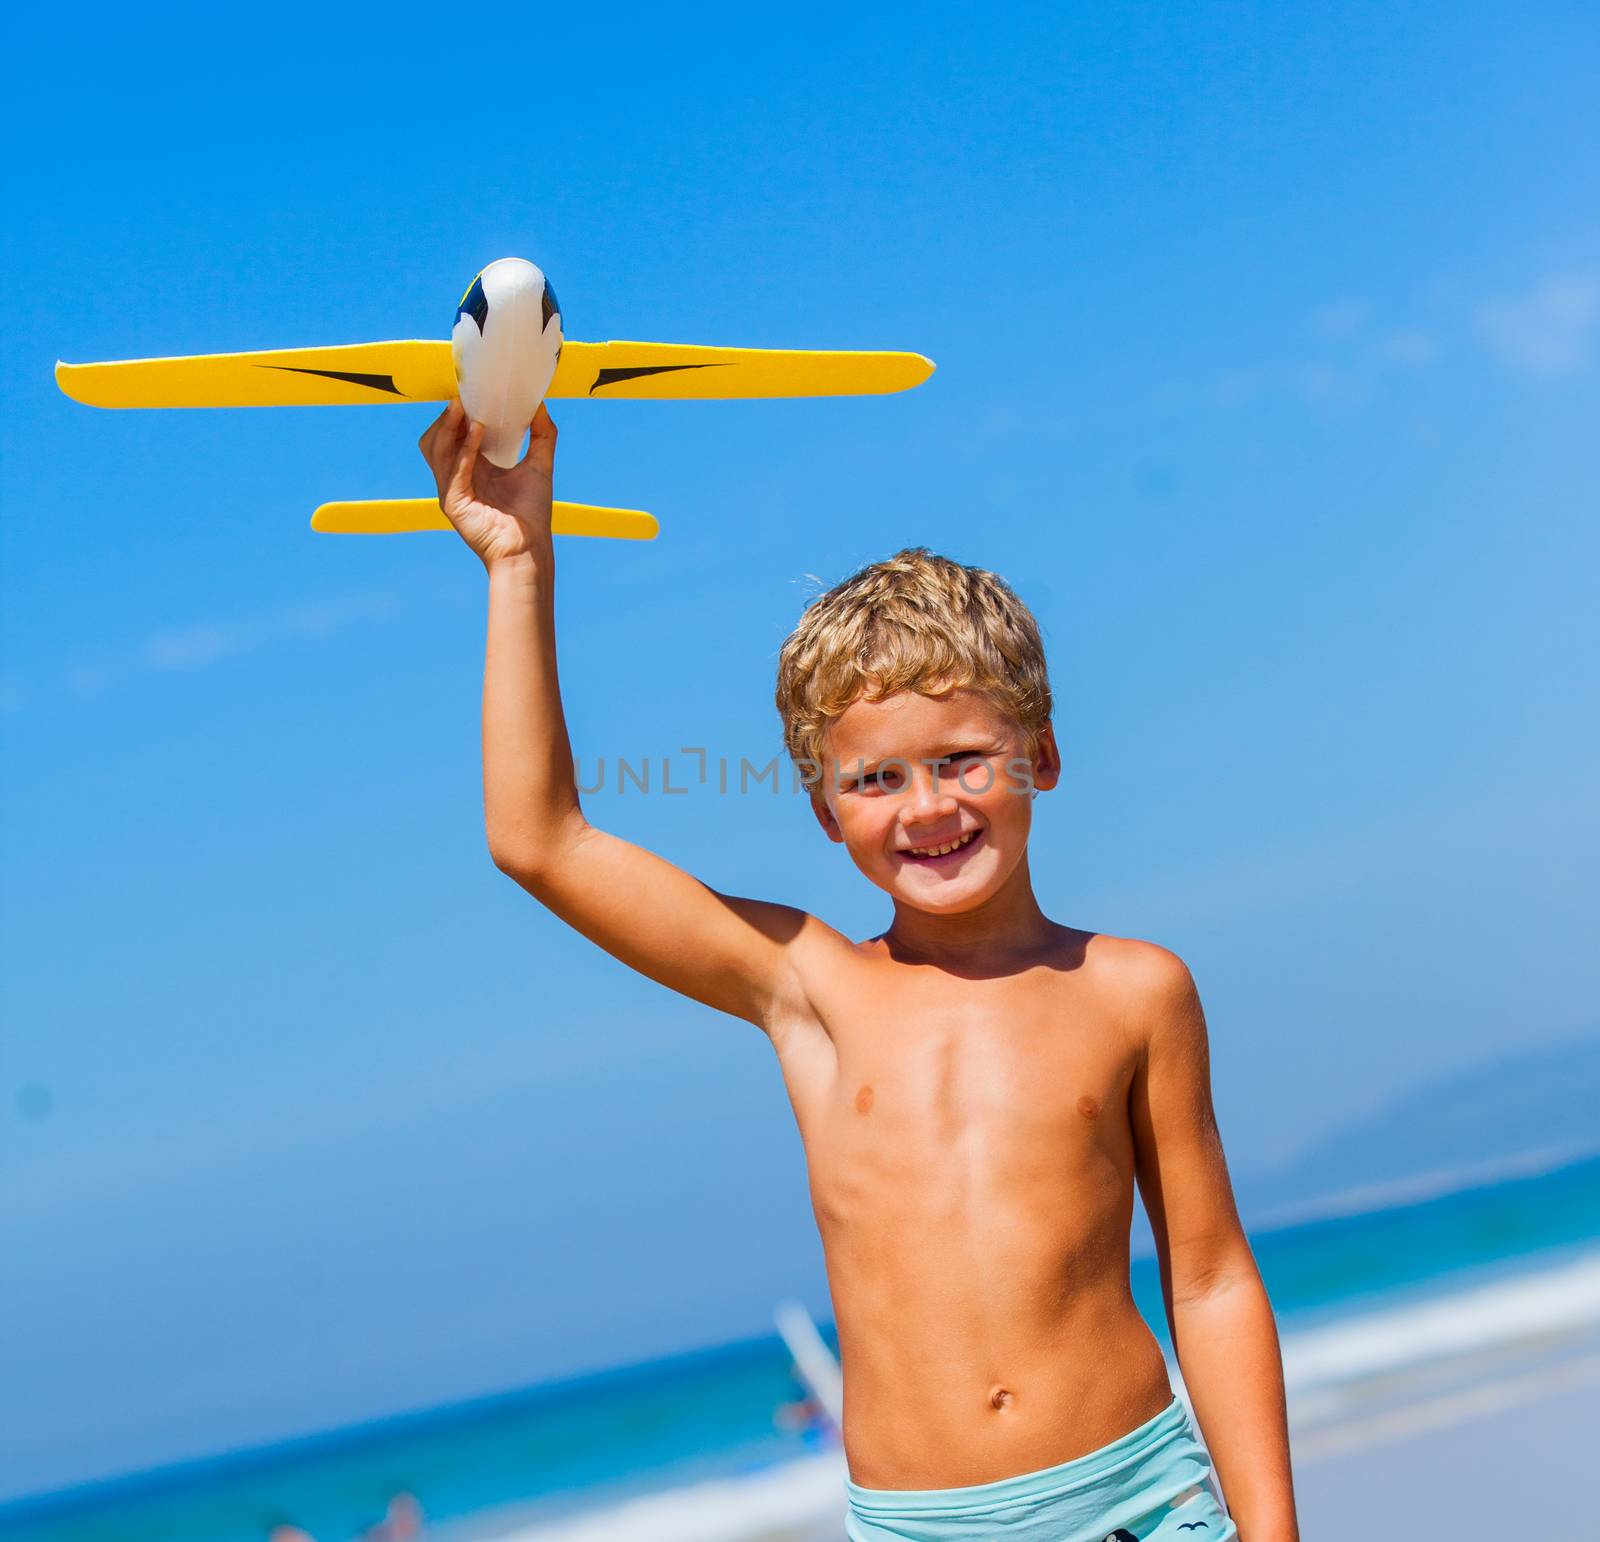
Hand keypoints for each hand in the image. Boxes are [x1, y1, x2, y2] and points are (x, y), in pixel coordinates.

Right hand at [418, 400, 556, 567]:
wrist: (529, 548)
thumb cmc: (532, 513)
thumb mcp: (540, 465)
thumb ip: (542, 434)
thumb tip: (541, 404)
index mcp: (471, 467)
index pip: (454, 433)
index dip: (459, 413)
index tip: (472, 390)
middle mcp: (457, 476)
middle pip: (438, 438)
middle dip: (448, 417)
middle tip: (464, 396)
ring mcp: (451, 489)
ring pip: (436, 449)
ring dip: (449, 426)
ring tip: (463, 408)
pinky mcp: (453, 502)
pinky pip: (452, 469)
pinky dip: (463, 449)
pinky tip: (478, 432)